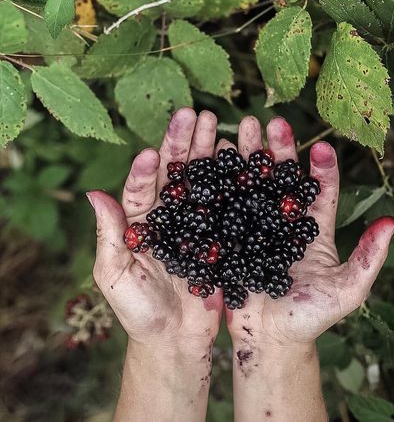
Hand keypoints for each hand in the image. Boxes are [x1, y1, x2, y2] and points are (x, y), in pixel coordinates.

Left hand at [87, 108, 222, 349]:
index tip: (150, 152)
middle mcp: (169, 213)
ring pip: (202, 178)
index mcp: (141, 220)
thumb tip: (93, 193)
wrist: (176, 338)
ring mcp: (196, 220)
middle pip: (175, 170)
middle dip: (184, 142)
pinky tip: (240, 154)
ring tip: (218, 122)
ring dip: (209, 149)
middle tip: (194, 114)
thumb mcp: (115, 275)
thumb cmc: (139, 310)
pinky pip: (226, 201)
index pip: (141, 187)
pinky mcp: (219, 233)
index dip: (145, 168)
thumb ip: (109, 235)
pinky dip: (233, 178)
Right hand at [223, 116, 393, 345]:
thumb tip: (392, 222)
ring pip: (254, 184)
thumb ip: (369, 258)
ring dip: (249, 157)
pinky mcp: (232, 237)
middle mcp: (284, 222)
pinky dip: (222, 181)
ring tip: (242, 129)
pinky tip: (216, 158)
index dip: (321, 169)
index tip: (320, 146)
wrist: (268, 341)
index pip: (320, 192)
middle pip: (283, 179)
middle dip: (278, 150)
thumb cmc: (310, 318)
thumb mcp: (347, 292)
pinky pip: (227, 206)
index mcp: (313, 230)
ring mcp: (256, 227)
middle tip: (271, 123)